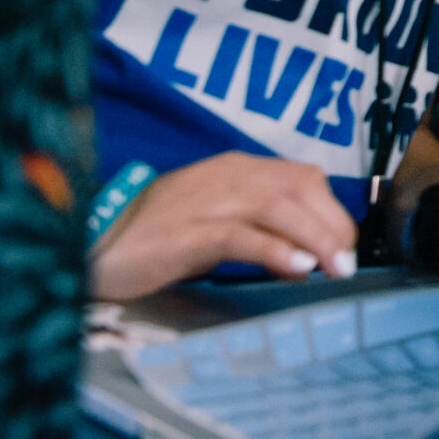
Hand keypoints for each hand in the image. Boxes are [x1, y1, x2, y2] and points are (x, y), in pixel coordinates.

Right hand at [88, 152, 356, 300]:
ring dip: (315, 237)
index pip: (303, 177)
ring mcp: (205, 202)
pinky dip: (274, 250)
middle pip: (299, 189)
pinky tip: (296, 268)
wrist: (92, 241)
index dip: (332, 211)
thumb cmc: (155, 235)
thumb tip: (304, 256)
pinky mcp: (185, 233)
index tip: (346, 246)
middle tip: (346, 264)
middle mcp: (227, 177)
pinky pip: (239, 235)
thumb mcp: (215, 223)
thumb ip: (259, 230)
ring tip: (334, 267)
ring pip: (278, 207)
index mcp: (237, 170)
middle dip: (332, 225)